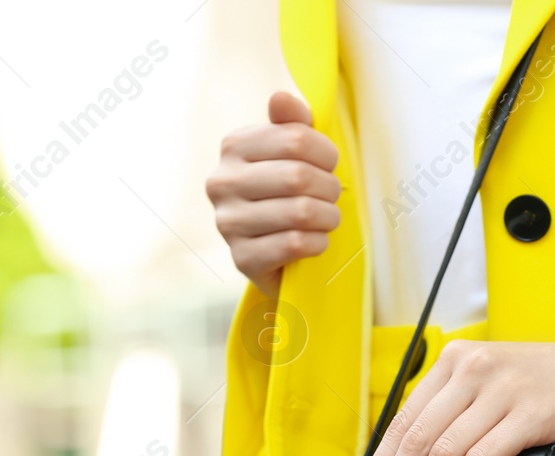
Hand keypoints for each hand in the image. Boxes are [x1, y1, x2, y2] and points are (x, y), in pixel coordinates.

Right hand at [206, 92, 340, 297]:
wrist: (274, 253)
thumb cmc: (287, 193)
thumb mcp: (291, 153)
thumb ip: (291, 123)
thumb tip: (281, 98)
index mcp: (233, 146)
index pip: (296, 139)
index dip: (326, 154)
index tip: (330, 165)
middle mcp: (222, 182)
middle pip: (299, 176)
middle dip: (329, 188)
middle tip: (332, 196)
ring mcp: (227, 222)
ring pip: (300, 212)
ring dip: (328, 217)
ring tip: (328, 218)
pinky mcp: (241, 258)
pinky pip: (295, 244)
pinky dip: (318, 243)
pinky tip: (316, 241)